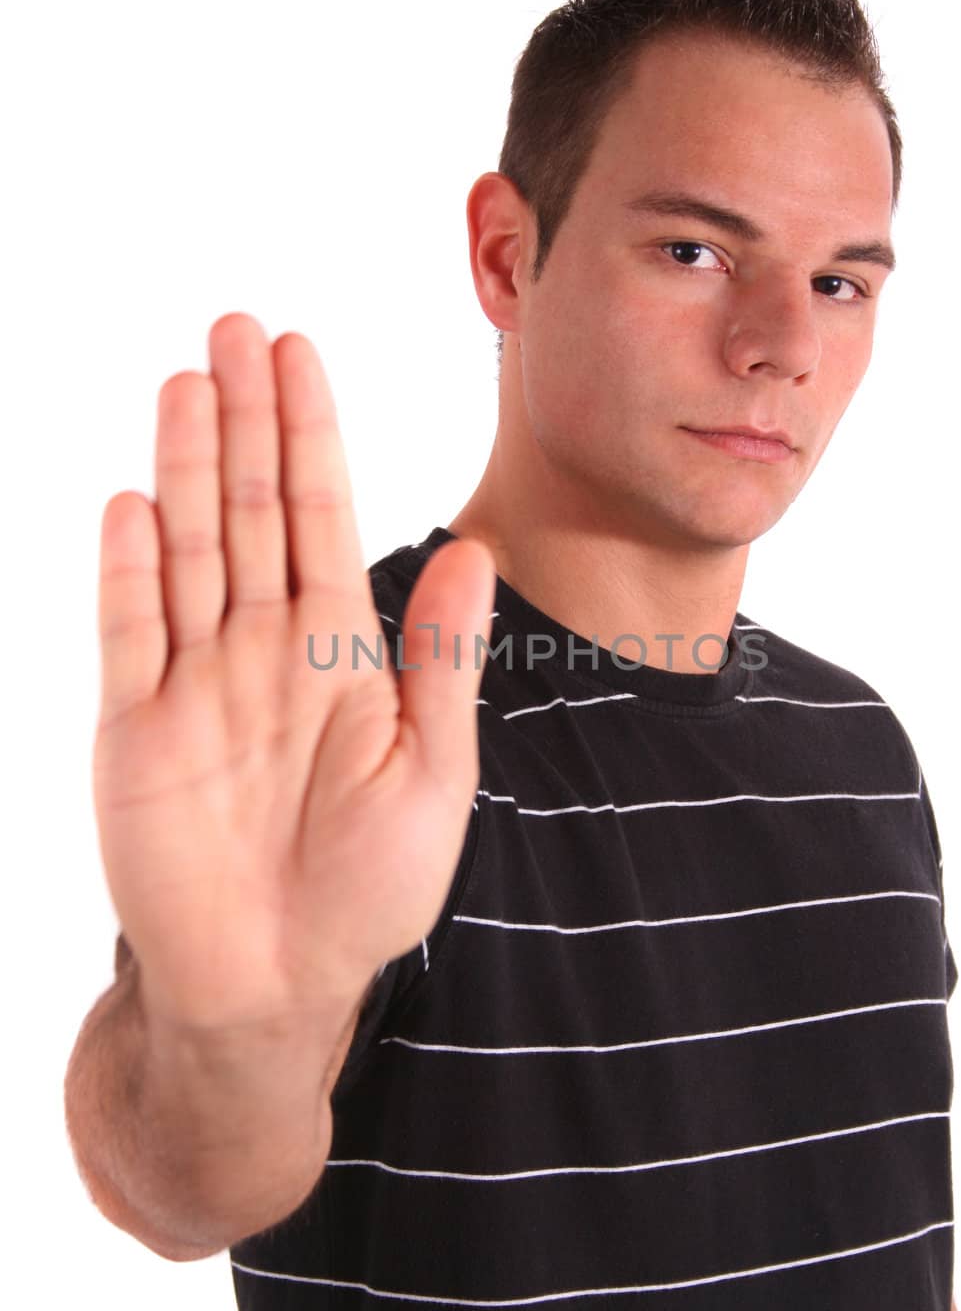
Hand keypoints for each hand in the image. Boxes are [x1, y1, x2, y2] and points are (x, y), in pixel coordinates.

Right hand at [92, 312, 494, 1035]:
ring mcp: (195, 683)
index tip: (299, 353)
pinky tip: (136, 501)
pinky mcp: (136, 729)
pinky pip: (131, 631)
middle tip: (234, 328)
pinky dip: (130, 568)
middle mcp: (263, 649)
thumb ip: (444, 661)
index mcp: (339, 652)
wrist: (278, 982)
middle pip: (252, 511)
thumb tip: (479, 551)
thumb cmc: (369, 888)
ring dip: (189, 466)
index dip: (311, 433)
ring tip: (187, 382)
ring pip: (191, 549)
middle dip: (245, 420)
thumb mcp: (431, 773)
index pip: (322, 516)